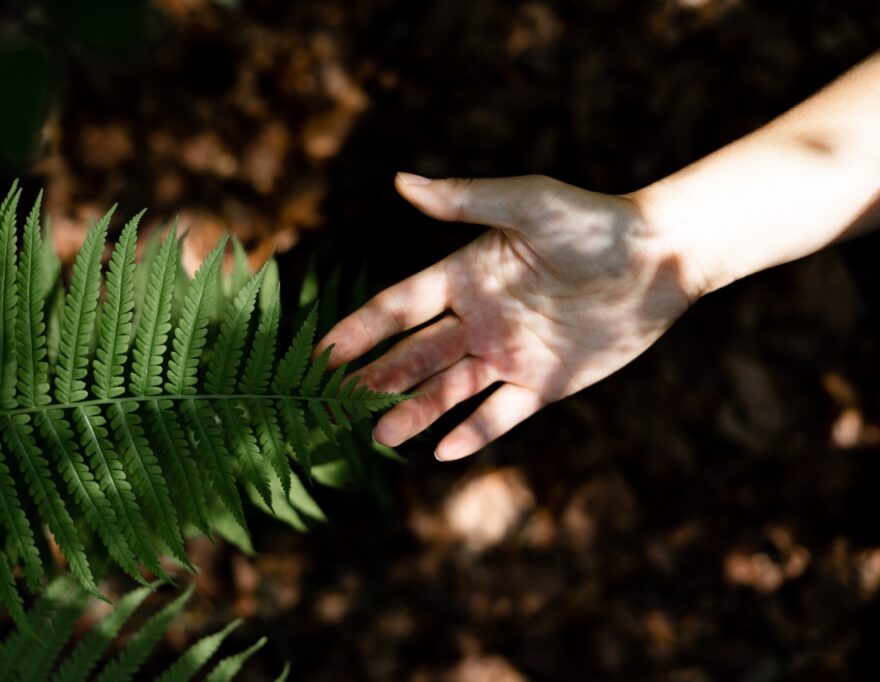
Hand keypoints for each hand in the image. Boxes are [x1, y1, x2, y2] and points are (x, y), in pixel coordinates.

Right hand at [317, 173, 698, 460]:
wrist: (661, 255)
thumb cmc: (593, 221)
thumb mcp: (525, 203)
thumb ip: (463, 200)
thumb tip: (400, 180)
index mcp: (466, 275)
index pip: (400, 306)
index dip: (360, 329)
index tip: (322, 352)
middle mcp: (480, 318)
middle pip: (416, 354)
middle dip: (377, 377)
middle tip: (336, 404)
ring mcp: (509, 353)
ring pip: (449, 390)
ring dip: (414, 410)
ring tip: (379, 433)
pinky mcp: (544, 383)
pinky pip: (500, 414)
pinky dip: (472, 432)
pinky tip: (441, 451)